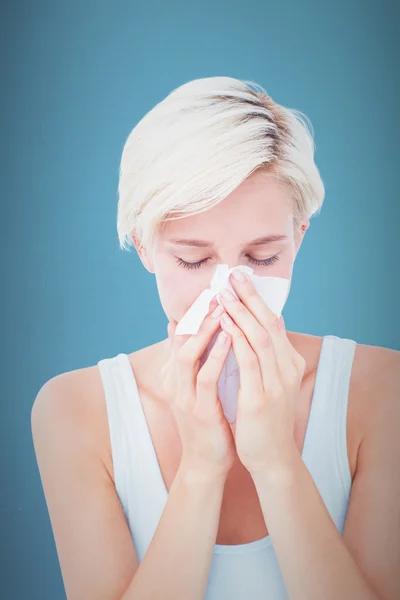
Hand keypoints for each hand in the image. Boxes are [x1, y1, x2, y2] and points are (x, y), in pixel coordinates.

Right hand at [161, 296, 236, 479]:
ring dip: (205, 329)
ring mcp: (183, 395)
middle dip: (198, 312)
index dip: (194, 310)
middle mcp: (174, 380)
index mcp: (174, 373)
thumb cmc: (208, 420)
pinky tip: (231, 338)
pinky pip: (205, 377)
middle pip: (180, 337)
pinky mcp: (197, 409)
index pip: (180, 333)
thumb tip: (190, 330)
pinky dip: (217, 355)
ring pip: (188, 353)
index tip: (212, 289)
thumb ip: (196, 359)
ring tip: (223, 308)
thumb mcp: (198, 386)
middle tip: (216, 290)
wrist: (206, 462)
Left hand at [218, 271, 305, 477]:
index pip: (274, 322)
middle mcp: (287, 368)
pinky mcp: (262, 397)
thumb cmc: (265, 418)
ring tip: (224, 293)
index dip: (258, 299)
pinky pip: (249, 360)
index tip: (242, 278)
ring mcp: (277, 383)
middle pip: (269, 323)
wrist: (272, 457)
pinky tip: (224, 322)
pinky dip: (236, 337)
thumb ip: (264, 356)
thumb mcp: (270, 382)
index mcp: (289, 363)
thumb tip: (257, 328)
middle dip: (251, 297)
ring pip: (260, 337)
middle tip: (233, 275)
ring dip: (241, 312)